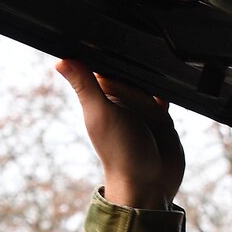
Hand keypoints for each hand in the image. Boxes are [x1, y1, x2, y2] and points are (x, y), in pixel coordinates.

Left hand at [56, 59, 184, 210]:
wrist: (150, 184)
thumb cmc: (120, 153)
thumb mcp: (100, 114)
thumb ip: (85, 85)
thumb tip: (61, 61)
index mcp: (103, 97)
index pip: (107, 65)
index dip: (113, 55)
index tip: (119, 47)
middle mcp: (122, 102)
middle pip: (132, 71)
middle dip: (140, 68)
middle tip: (143, 79)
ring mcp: (142, 110)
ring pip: (149, 81)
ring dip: (154, 76)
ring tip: (160, 75)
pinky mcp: (160, 118)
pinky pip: (164, 96)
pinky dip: (168, 89)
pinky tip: (171, 84)